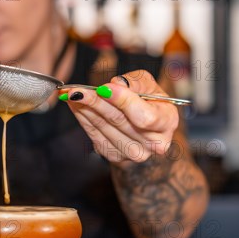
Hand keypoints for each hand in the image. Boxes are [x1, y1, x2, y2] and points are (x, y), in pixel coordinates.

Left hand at [61, 70, 178, 165]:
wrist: (146, 128)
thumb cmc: (149, 102)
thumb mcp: (149, 85)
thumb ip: (135, 82)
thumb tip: (116, 83)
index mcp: (166, 123)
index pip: (143, 116)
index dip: (122, 101)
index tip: (103, 88)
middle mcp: (152, 143)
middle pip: (118, 121)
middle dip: (95, 102)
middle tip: (77, 89)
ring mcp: (132, 153)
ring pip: (103, 127)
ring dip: (84, 109)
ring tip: (72, 94)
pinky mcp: (115, 155)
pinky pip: (94, 135)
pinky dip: (82, 118)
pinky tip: (75, 105)